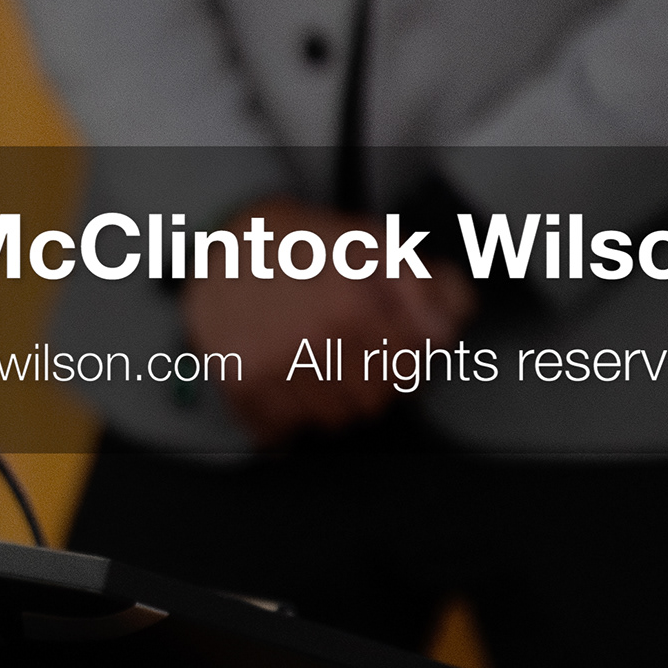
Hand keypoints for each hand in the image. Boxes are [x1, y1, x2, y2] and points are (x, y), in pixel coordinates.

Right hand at [178, 204, 470, 443]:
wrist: (224, 239)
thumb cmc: (303, 242)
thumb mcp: (376, 243)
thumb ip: (426, 287)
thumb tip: (444, 332)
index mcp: (357, 302)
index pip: (409, 371)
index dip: (405, 363)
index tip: (391, 351)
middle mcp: (316, 336)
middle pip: (373, 402)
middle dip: (371, 384)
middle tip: (351, 355)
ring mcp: (276, 362)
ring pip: (331, 419)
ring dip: (331, 401)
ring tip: (318, 366)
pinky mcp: (240, 379)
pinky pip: (280, 428)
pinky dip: (287, 418)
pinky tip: (287, 385)